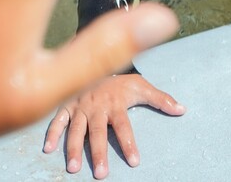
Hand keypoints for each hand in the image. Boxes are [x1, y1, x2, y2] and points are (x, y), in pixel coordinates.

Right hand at [44, 74, 185, 178]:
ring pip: (75, 129)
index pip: (124, 125)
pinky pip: (56, 119)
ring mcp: (80, 106)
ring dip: (73, 148)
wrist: (99, 59)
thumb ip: (161, 99)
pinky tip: (48, 148)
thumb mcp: (142, 86)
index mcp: (116, 103)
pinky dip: (51, 132)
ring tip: (74, 168)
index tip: (134, 161)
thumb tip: (183, 110)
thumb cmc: (121, 81)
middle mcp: (97, 106)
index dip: (129, 143)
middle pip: (97, 132)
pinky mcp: (66, 104)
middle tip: (101, 173)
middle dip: (98, 152)